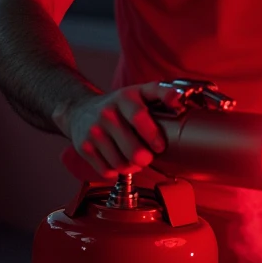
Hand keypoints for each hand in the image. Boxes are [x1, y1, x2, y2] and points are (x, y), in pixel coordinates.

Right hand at [59, 82, 176, 179]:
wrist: (80, 109)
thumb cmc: (118, 104)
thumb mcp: (139, 92)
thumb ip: (161, 93)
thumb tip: (181, 101)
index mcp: (126, 97)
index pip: (139, 116)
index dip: (153, 134)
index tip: (160, 145)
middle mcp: (108, 112)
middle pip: (133, 149)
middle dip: (145, 158)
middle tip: (148, 156)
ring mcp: (94, 130)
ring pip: (121, 163)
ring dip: (132, 166)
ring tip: (134, 158)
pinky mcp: (84, 147)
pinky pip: (107, 170)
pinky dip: (116, 170)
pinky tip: (118, 159)